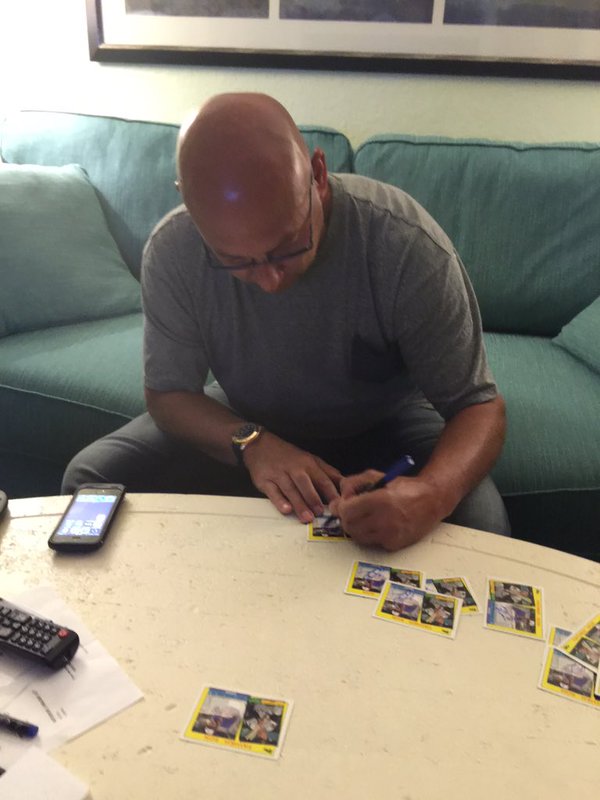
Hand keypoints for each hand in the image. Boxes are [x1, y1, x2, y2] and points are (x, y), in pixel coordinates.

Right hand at [242, 432, 341, 522]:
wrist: (260, 445)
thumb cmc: (289, 455)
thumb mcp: (310, 459)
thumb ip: (327, 472)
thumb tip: (345, 484)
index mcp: (308, 464)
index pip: (322, 479)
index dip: (331, 492)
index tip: (339, 504)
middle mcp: (294, 469)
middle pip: (306, 484)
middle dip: (314, 498)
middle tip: (321, 513)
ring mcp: (278, 474)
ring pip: (290, 489)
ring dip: (299, 504)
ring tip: (307, 517)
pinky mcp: (264, 481)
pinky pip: (272, 491)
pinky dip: (279, 500)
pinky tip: (286, 509)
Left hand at [329, 470, 443, 551]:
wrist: (432, 500)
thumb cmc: (405, 487)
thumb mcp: (377, 476)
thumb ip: (353, 483)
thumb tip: (338, 498)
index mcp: (380, 500)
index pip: (347, 511)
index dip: (341, 507)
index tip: (343, 503)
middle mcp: (385, 520)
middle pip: (349, 526)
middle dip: (347, 518)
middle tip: (352, 511)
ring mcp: (390, 534)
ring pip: (358, 537)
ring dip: (357, 527)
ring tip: (365, 517)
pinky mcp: (394, 544)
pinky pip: (372, 542)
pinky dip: (371, 534)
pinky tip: (379, 524)